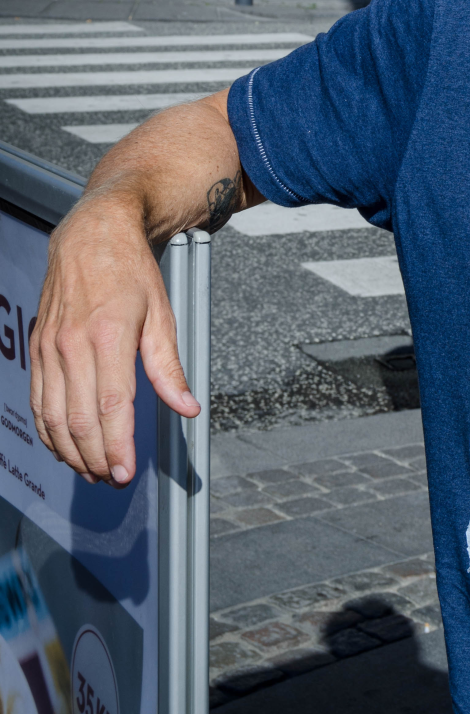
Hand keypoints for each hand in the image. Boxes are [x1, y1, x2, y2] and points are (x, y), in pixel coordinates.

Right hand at [30, 196, 199, 485]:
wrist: (92, 234)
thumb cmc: (131, 270)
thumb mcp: (162, 313)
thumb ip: (170, 366)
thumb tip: (187, 407)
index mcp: (108, 334)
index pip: (110, 406)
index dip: (117, 446)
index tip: (126, 472)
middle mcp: (72, 343)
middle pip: (79, 419)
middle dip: (96, 458)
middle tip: (114, 479)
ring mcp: (50, 346)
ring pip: (54, 416)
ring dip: (71, 452)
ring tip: (94, 471)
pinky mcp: (37, 347)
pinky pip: (39, 400)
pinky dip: (49, 430)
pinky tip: (65, 446)